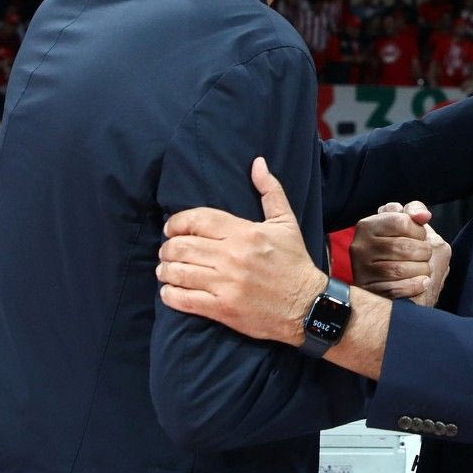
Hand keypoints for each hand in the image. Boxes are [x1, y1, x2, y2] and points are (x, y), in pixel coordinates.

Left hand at [157, 157, 325, 345]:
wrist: (307, 304)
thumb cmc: (295, 261)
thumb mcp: (286, 222)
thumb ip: (270, 191)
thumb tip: (257, 162)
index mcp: (245, 233)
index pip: (198, 219)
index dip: (177, 222)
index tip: (171, 228)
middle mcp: (233, 257)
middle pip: (183, 246)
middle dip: (168, 247)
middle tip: (167, 250)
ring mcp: (227, 284)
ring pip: (179, 272)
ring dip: (165, 270)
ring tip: (165, 269)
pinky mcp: (223, 309)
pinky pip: (184, 299)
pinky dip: (170, 294)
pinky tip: (169, 290)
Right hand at [351, 201, 450, 306]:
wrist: (394, 291)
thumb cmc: (404, 251)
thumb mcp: (410, 226)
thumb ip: (415, 212)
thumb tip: (423, 215)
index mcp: (368, 225)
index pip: (402, 222)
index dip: (419, 231)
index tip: (420, 238)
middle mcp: (360, 246)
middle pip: (403, 247)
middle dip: (423, 253)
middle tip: (425, 257)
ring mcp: (360, 270)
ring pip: (399, 269)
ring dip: (421, 271)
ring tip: (423, 271)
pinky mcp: (368, 291)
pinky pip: (396, 289)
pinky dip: (414, 286)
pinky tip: (421, 283)